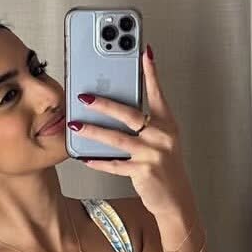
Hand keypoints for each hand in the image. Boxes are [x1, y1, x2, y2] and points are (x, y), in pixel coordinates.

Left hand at [71, 47, 189, 217]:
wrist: (176, 198)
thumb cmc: (165, 167)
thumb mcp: (162, 141)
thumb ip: (145, 124)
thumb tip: (116, 109)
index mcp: (167, 124)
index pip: (158, 93)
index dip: (151, 73)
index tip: (144, 53)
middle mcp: (161, 136)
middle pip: (130, 114)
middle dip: (105, 104)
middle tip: (85, 96)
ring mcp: (153, 154)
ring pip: (117, 138)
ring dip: (93, 131)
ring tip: (75, 125)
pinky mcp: (143, 171)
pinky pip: (115, 164)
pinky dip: (98, 161)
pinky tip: (84, 157)